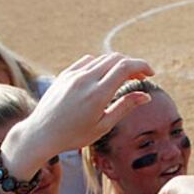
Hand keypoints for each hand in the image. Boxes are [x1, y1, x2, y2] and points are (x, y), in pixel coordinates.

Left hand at [5, 54, 153, 170]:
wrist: (42, 133)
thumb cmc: (75, 135)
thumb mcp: (104, 125)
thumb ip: (125, 107)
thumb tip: (146, 96)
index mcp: (98, 93)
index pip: (125, 67)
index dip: (141, 66)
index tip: (151, 74)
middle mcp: (85, 79)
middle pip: (115, 59)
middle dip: (132, 65)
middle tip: (141, 78)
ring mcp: (73, 75)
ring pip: (102, 59)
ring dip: (117, 65)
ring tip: (125, 79)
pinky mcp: (64, 74)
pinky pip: (87, 61)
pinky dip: (101, 65)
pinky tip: (104, 77)